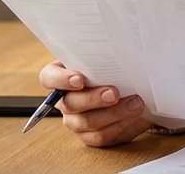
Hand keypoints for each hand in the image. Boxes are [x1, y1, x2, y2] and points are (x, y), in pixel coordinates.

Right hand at [37, 60, 152, 146]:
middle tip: (114, 93)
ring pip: (86, 122)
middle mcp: (65, 101)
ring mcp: (75, 121)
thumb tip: (116, 49)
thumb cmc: (116, 70)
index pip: (49, 77)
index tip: (79, 79)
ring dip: (113, 114)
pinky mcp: (90, 136)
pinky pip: (100, 136)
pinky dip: (119, 126)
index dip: (61, 80)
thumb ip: (104, 55)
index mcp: (61, 77)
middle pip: (70, 103)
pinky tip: (133, 115)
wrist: (133, 91)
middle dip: (93, 98)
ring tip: (135, 103)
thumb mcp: (108, 58)